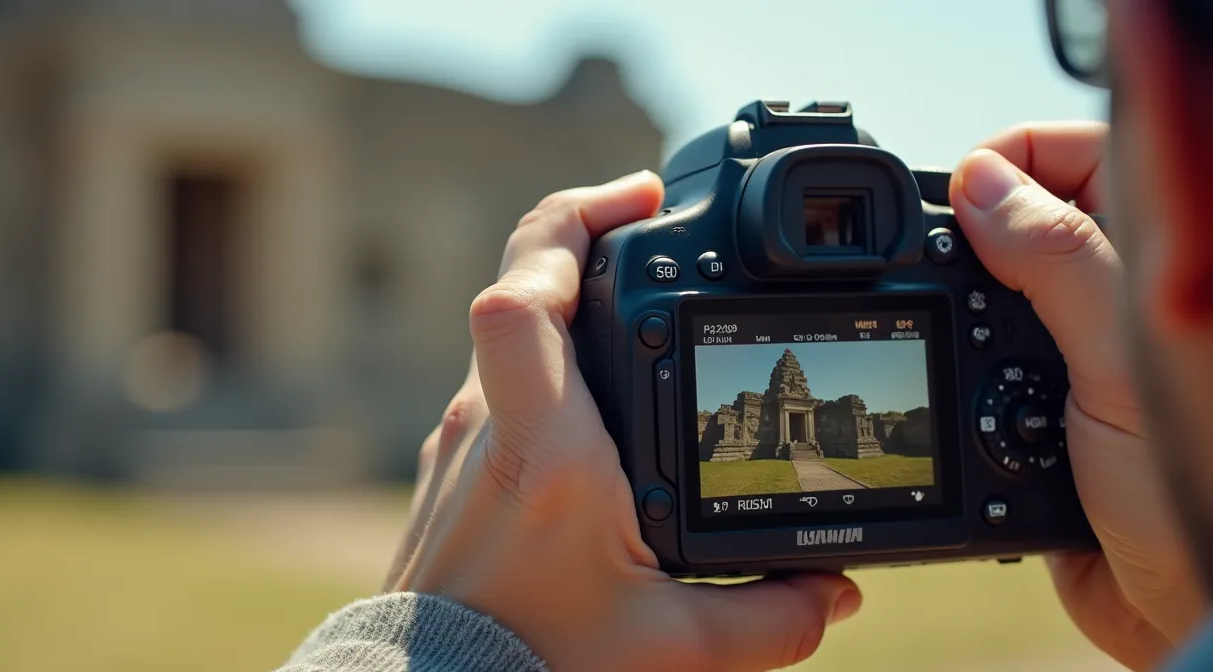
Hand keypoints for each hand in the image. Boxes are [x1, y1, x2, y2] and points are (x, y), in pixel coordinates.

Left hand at [383, 171, 861, 670]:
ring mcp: (465, 436)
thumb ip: (767, 620)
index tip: (640, 201)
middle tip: (654, 217)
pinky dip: (552, 354)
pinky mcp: (458, 459)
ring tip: (640, 294)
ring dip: (571, 294)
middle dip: (590, 233)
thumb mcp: (669, 647)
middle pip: (521, 283)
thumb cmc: (532, 662)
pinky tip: (600, 390)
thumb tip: (835, 592)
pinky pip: (503, 374)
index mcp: (547, 452)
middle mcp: (494, 427)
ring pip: (513, 328)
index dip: (574, 225)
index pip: (522, 299)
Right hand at [950, 123, 1205, 670]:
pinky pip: (972, 356)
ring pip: (984, 286)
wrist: (1178, 608)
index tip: (960, 200)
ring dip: (954, 311)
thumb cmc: (1195, 487)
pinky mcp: (1036, 397)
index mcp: (1151, 258)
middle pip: (1017, 215)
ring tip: (956, 345)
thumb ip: (1057, 260)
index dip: (1008, 161)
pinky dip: (951, 366)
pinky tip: (956, 385)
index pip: (1073, 155)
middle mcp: (1113, 288)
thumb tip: (981, 183)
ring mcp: (1074, 342)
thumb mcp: (1123, 360)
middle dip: (965, 238)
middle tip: (945, 279)